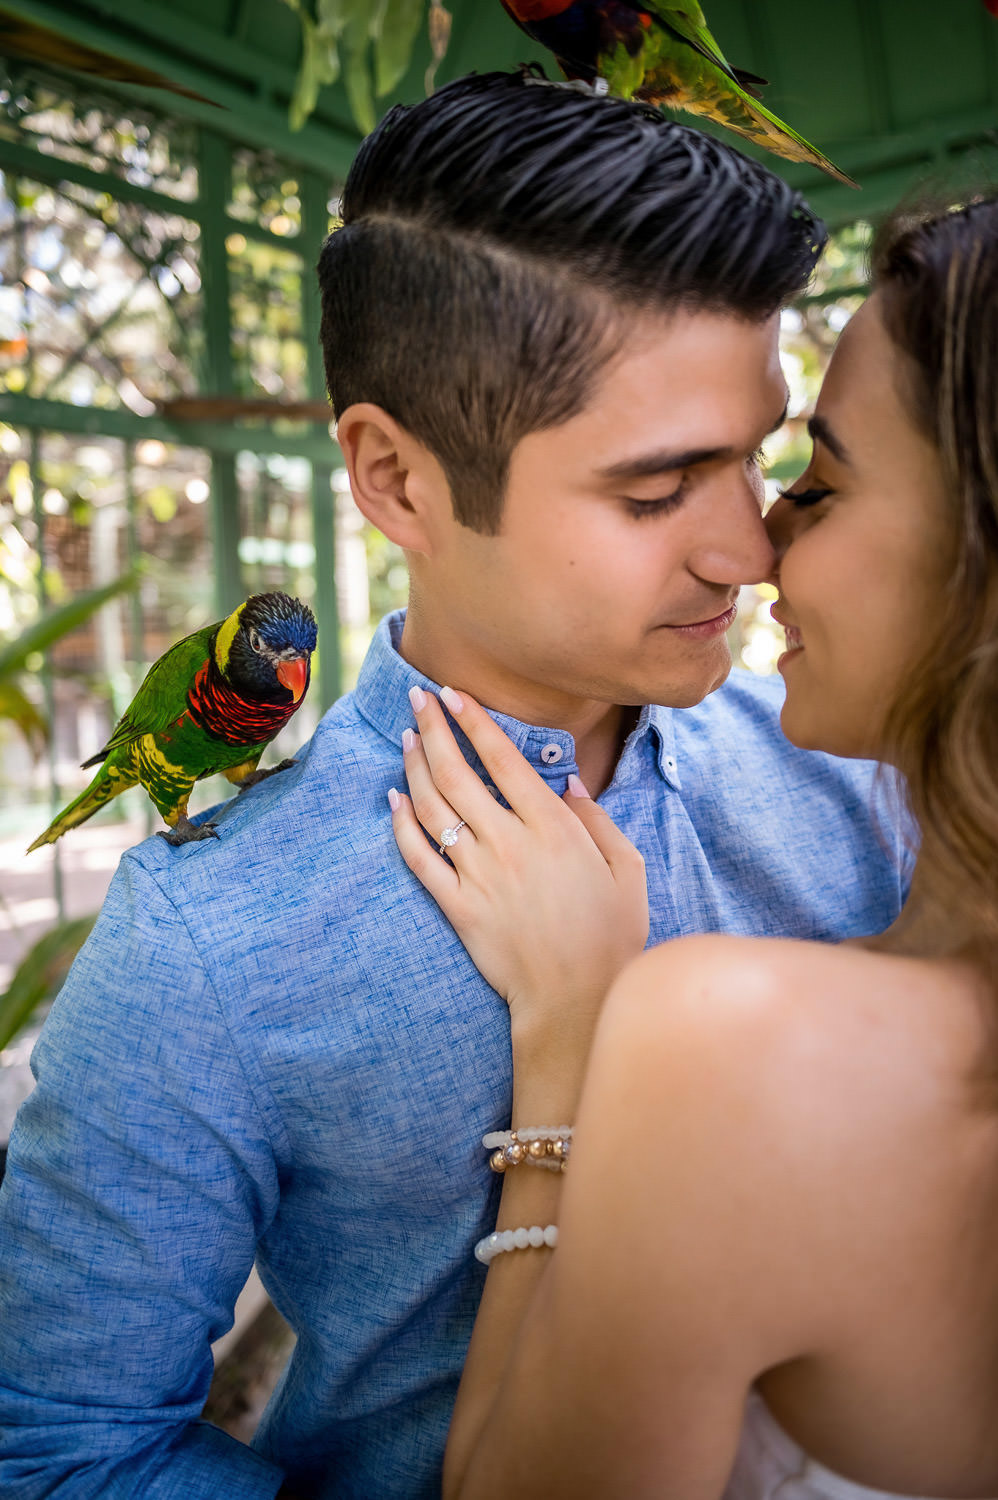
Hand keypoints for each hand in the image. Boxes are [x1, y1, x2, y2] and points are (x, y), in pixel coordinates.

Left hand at [390, 687, 647, 1059]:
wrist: (577, 999)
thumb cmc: (611, 934)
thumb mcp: (627, 869)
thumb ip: (597, 819)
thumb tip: (569, 783)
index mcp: (553, 828)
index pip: (503, 759)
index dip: (473, 721)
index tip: (452, 693)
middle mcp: (510, 843)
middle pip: (458, 772)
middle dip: (433, 728)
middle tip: (417, 697)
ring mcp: (479, 875)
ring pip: (433, 808)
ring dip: (415, 766)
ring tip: (406, 737)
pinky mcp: (458, 906)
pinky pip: (419, 858)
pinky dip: (401, 825)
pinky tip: (392, 799)